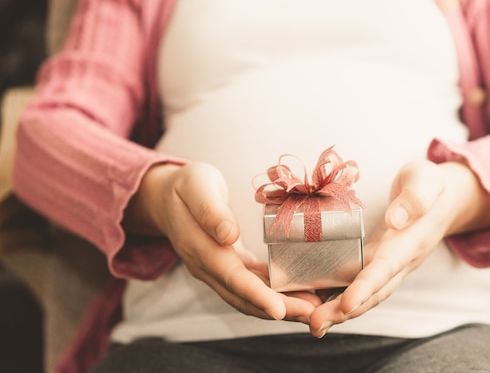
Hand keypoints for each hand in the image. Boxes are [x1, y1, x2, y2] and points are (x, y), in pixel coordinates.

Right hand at [124, 162, 321, 322]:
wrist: (165, 196)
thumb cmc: (186, 185)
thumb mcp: (197, 186)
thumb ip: (210, 210)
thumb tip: (228, 235)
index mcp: (199, 247)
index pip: (231, 277)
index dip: (256, 295)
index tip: (280, 310)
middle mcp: (206, 267)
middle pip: (243, 297)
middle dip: (278, 309)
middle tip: (313, 314)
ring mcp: (216, 270)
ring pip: (249, 297)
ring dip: (280, 307)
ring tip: (314, 310)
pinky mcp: (227, 267)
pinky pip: (251, 286)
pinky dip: (274, 294)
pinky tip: (299, 294)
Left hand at [308, 159, 489, 336]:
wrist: (440, 197)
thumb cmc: (429, 184)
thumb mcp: (424, 181)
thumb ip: (414, 199)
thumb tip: (395, 219)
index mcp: (410, 242)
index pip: (386, 268)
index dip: (366, 287)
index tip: (347, 303)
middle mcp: (399, 261)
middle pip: (372, 292)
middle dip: (345, 311)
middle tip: (316, 323)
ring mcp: (387, 265)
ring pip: (364, 294)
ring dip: (338, 311)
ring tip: (312, 323)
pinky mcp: (376, 262)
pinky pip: (357, 283)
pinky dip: (337, 297)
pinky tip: (315, 304)